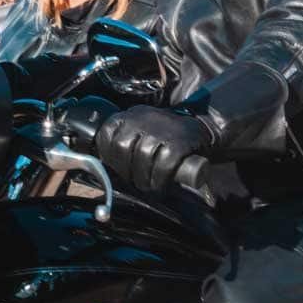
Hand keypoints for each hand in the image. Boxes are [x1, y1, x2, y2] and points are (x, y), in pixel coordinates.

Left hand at [95, 107, 210, 192]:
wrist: (201, 130)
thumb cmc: (164, 139)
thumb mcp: (141, 133)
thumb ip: (123, 143)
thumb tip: (101, 170)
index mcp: (130, 116)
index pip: (107, 134)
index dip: (109, 157)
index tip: (117, 170)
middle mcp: (143, 118)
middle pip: (122, 147)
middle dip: (126, 171)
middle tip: (135, 182)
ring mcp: (162, 128)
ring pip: (143, 156)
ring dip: (144, 178)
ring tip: (149, 186)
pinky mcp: (179, 141)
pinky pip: (164, 164)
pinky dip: (161, 179)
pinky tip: (161, 184)